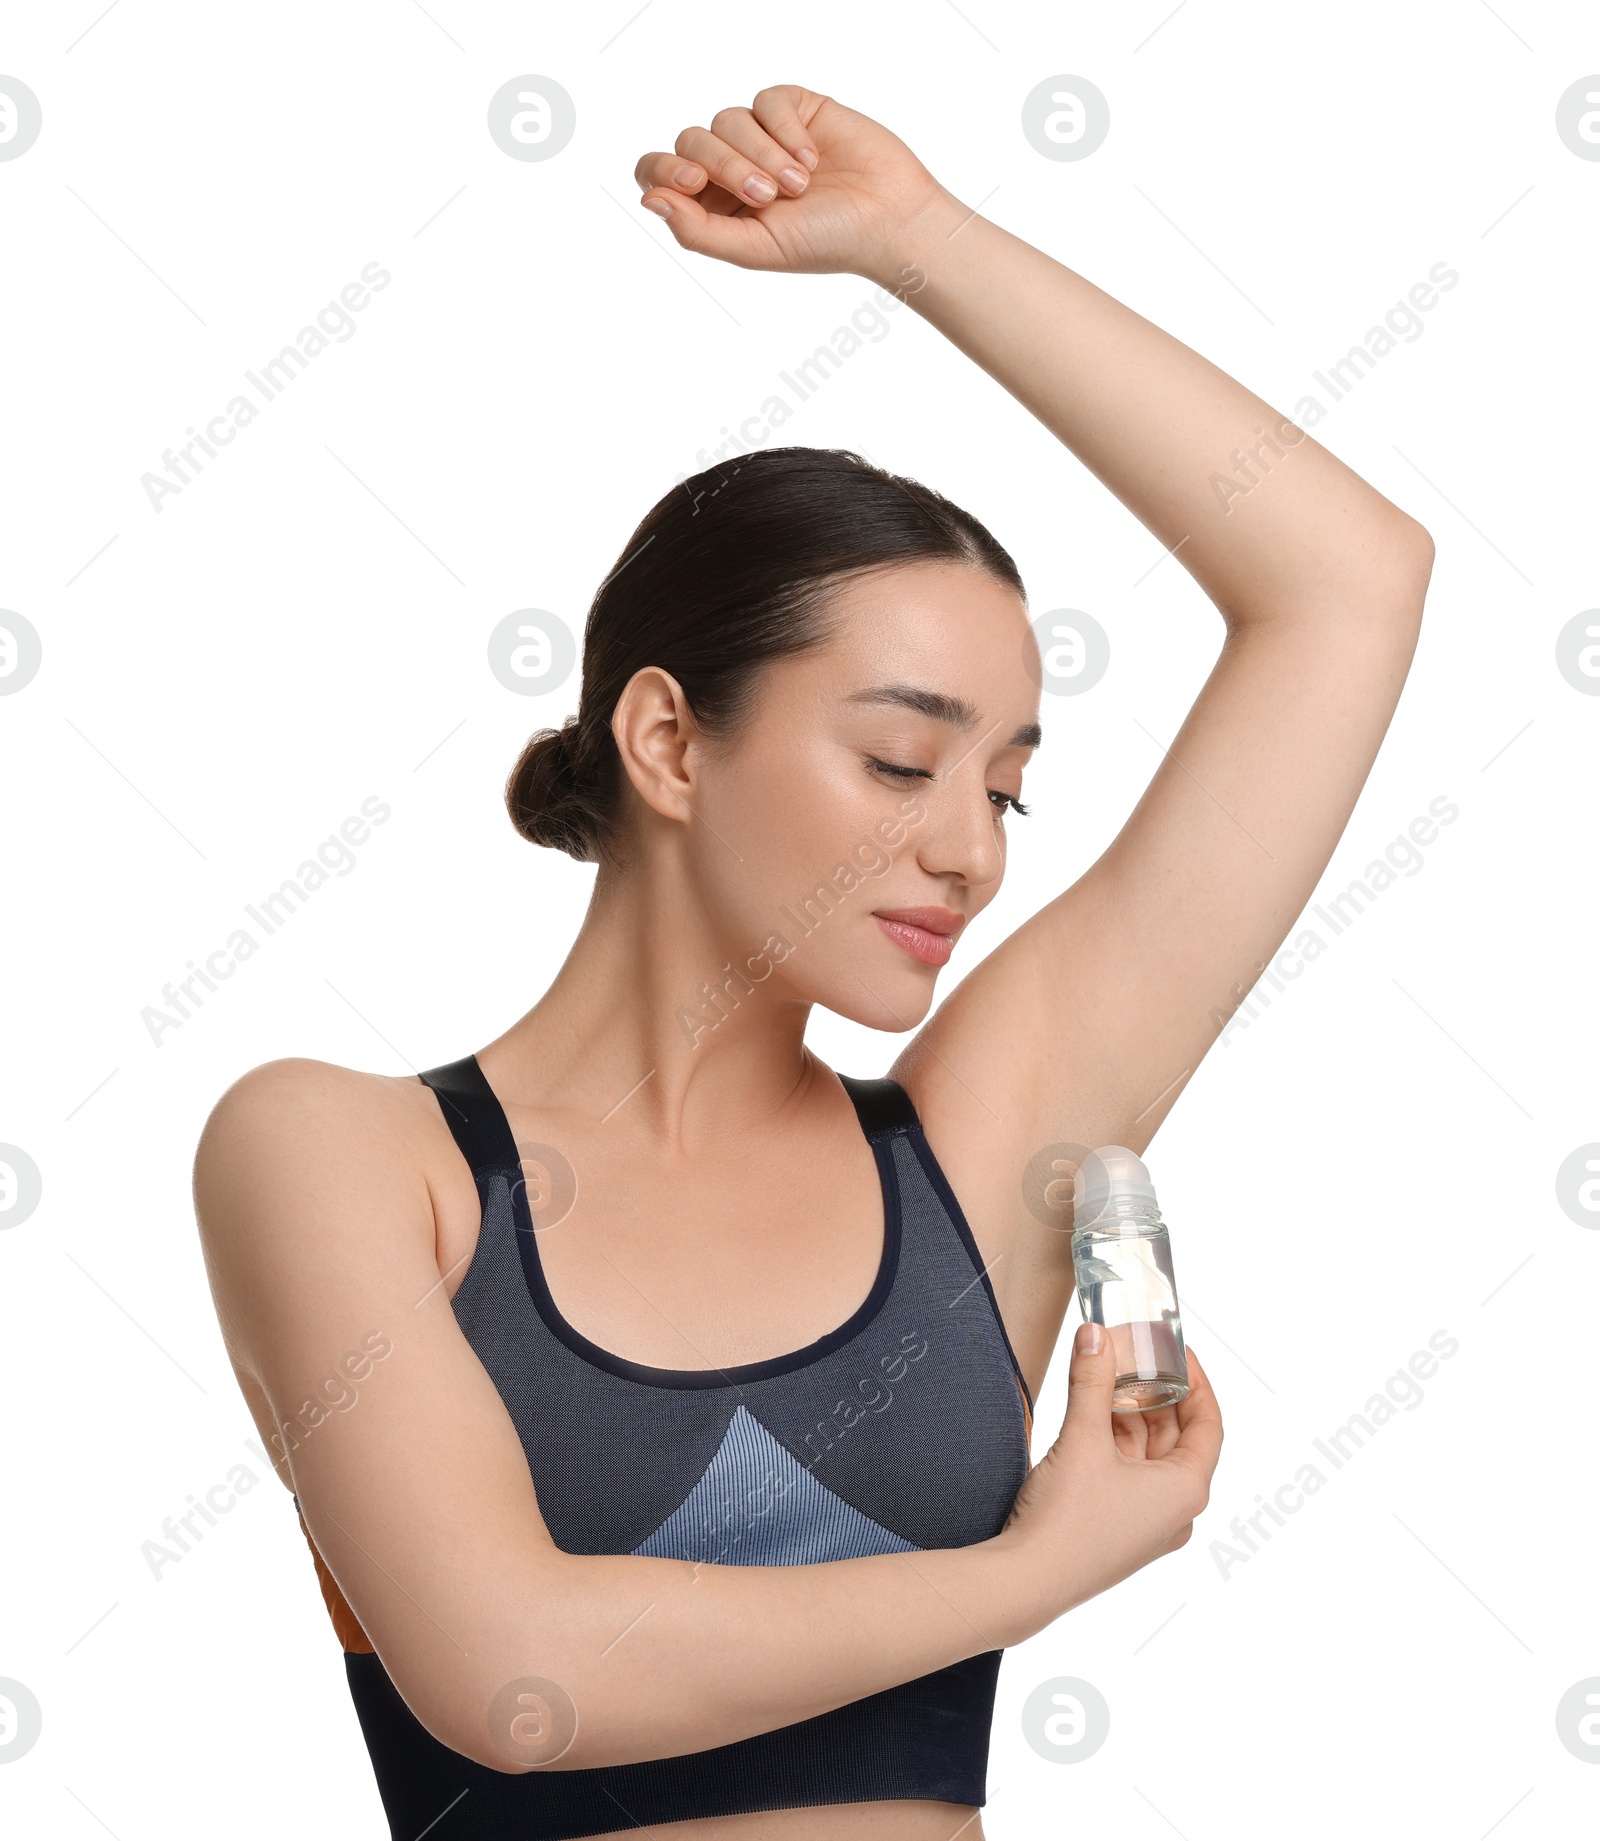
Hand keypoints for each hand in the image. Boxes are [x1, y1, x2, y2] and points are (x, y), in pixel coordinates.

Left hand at [632, 85, 950, 285]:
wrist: (889, 219)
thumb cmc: (826, 242)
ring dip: (762, 154)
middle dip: (726, 166)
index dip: (665, 170)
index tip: (694, 182)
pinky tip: (812, 158)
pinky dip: (784, 129)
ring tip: (799, 185)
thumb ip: (697, 231)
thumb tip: (649, 200)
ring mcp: (762, 135)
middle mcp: (732, 166)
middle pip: (692, 141)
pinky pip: (765, 100)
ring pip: (726, 119)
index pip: (660, 172)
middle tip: (767, 196)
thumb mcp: (755, 248)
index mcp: (715, 205)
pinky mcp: (793, 108)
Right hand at [996, 1323, 1223, 1630]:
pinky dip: (1116, 1442)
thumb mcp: (1082, 1439)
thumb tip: (1095, 1335)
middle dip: (1156, 1394)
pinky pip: (1130, 1474)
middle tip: (1136, 1357)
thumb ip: (1091, 1381)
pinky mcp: (1120, 1529)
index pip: (1209, 1424)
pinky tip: (1092, 1416)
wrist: (1027, 1580)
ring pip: (1149, 1456)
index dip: (1196, 1382)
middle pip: (1178, 1438)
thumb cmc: (1067, 1522)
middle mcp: (1175, 1510)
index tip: (1179, 1353)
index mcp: (1185, 1491)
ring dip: (1131, 1416)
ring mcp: (1147, 1524)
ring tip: (1107, 1379)